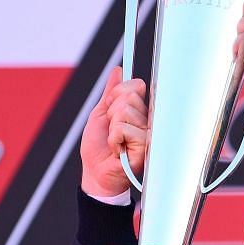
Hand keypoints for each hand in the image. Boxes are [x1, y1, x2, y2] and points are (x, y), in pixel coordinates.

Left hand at [79, 66, 148, 200]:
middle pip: (129, 96)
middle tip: (112, 131)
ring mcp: (148, 132)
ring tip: (114, 142)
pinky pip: (124, 128)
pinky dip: (113, 139)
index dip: (117, 95)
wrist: (95, 173)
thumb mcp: (100, 114)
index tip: (110, 110)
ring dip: (112, 128)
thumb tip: (118, 71)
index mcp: (138, 111)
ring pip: (126, 111)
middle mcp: (146, 120)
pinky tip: (117, 150)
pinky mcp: (145, 146)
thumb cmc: (98, 148)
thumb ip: (110, 93)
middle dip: (112, 112)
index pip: (134, 85)